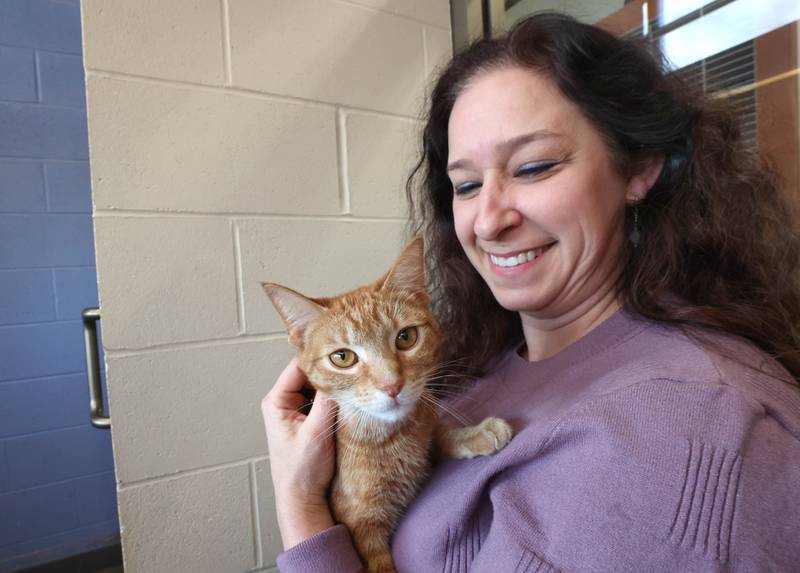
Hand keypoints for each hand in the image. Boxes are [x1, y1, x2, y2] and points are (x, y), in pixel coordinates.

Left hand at [261, 358, 336, 548]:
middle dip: (331, 372)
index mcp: (276, 401)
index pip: (300, 366)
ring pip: (317, 386)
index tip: (345, 356)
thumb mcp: (316, 432)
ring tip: (354, 382)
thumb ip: (327, 402)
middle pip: (310, 373)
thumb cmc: (302, 471)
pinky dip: (334, 398)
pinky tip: (348, 398)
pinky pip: (321, 399)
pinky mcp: (306, 418)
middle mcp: (282, 401)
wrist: (302, 499)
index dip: (322, 359)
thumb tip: (343, 375)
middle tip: (355, 369)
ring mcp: (294, 410)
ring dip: (334, 386)